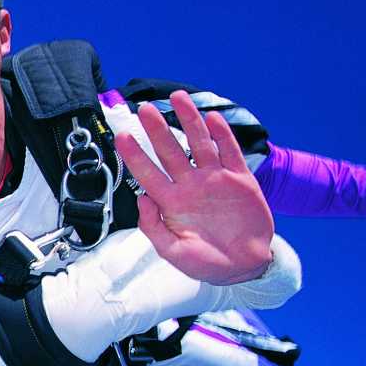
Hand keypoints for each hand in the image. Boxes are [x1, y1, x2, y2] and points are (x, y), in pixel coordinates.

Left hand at [115, 90, 273, 284]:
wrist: (244, 267)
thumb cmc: (206, 262)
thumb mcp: (173, 253)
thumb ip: (153, 228)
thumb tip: (140, 200)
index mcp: (172, 203)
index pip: (148, 173)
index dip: (134, 155)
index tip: (121, 137)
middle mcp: (190, 186)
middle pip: (170, 151)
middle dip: (157, 130)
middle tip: (144, 109)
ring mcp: (215, 180)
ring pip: (199, 144)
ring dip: (189, 121)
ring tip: (178, 98)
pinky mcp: (239, 180)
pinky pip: (229, 152)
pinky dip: (222, 135)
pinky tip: (212, 118)